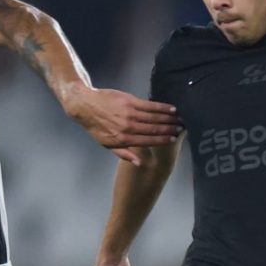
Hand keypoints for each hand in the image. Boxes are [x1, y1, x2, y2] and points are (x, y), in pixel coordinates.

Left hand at [64, 86, 181, 164]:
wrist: (85, 106)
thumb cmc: (97, 127)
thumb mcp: (107, 145)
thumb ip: (124, 154)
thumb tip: (139, 163)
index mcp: (124, 140)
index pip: (148, 141)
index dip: (162, 140)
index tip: (174, 139)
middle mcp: (128, 128)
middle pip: (154, 129)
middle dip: (169, 129)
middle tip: (181, 128)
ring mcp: (129, 114)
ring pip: (154, 117)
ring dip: (168, 119)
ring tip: (179, 119)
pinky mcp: (130, 101)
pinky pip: (149, 105)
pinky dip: (161, 107)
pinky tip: (170, 108)